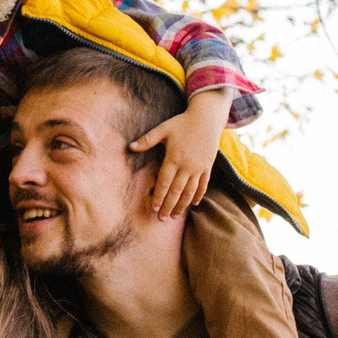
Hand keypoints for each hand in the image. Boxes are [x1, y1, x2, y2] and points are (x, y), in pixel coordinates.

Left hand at [128, 89, 230, 218]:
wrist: (207, 118)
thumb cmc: (182, 123)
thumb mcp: (163, 129)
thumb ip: (147, 140)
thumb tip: (130, 147)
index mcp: (174, 158)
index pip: (165, 183)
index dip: (159, 197)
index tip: (153, 208)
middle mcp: (187, 166)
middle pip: (177, 191)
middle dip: (168, 206)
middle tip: (161, 219)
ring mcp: (199, 168)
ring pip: (190, 191)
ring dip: (182, 205)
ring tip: (174, 216)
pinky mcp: (208, 166)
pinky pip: (203, 185)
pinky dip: (198, 195)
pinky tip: (193, 204)